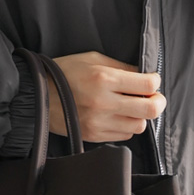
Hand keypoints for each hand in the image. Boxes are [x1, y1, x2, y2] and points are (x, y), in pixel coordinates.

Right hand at [45, 50, 165, 140]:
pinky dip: (127, 126)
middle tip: (153, 97)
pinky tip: (118, 115)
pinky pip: (124, 135)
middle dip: (158, 102)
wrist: (35, 96)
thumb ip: (121, 67)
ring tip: (132, 107)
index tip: (151, 80)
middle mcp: (103, 102)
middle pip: (150, 109)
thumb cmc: (63, 72)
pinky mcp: (94, 135)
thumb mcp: (92, 59)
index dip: (155, 82)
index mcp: (104, 78)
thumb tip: (144, 76)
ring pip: (140, 126)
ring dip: (140, 115)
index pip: (148, 85)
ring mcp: (98, 122)